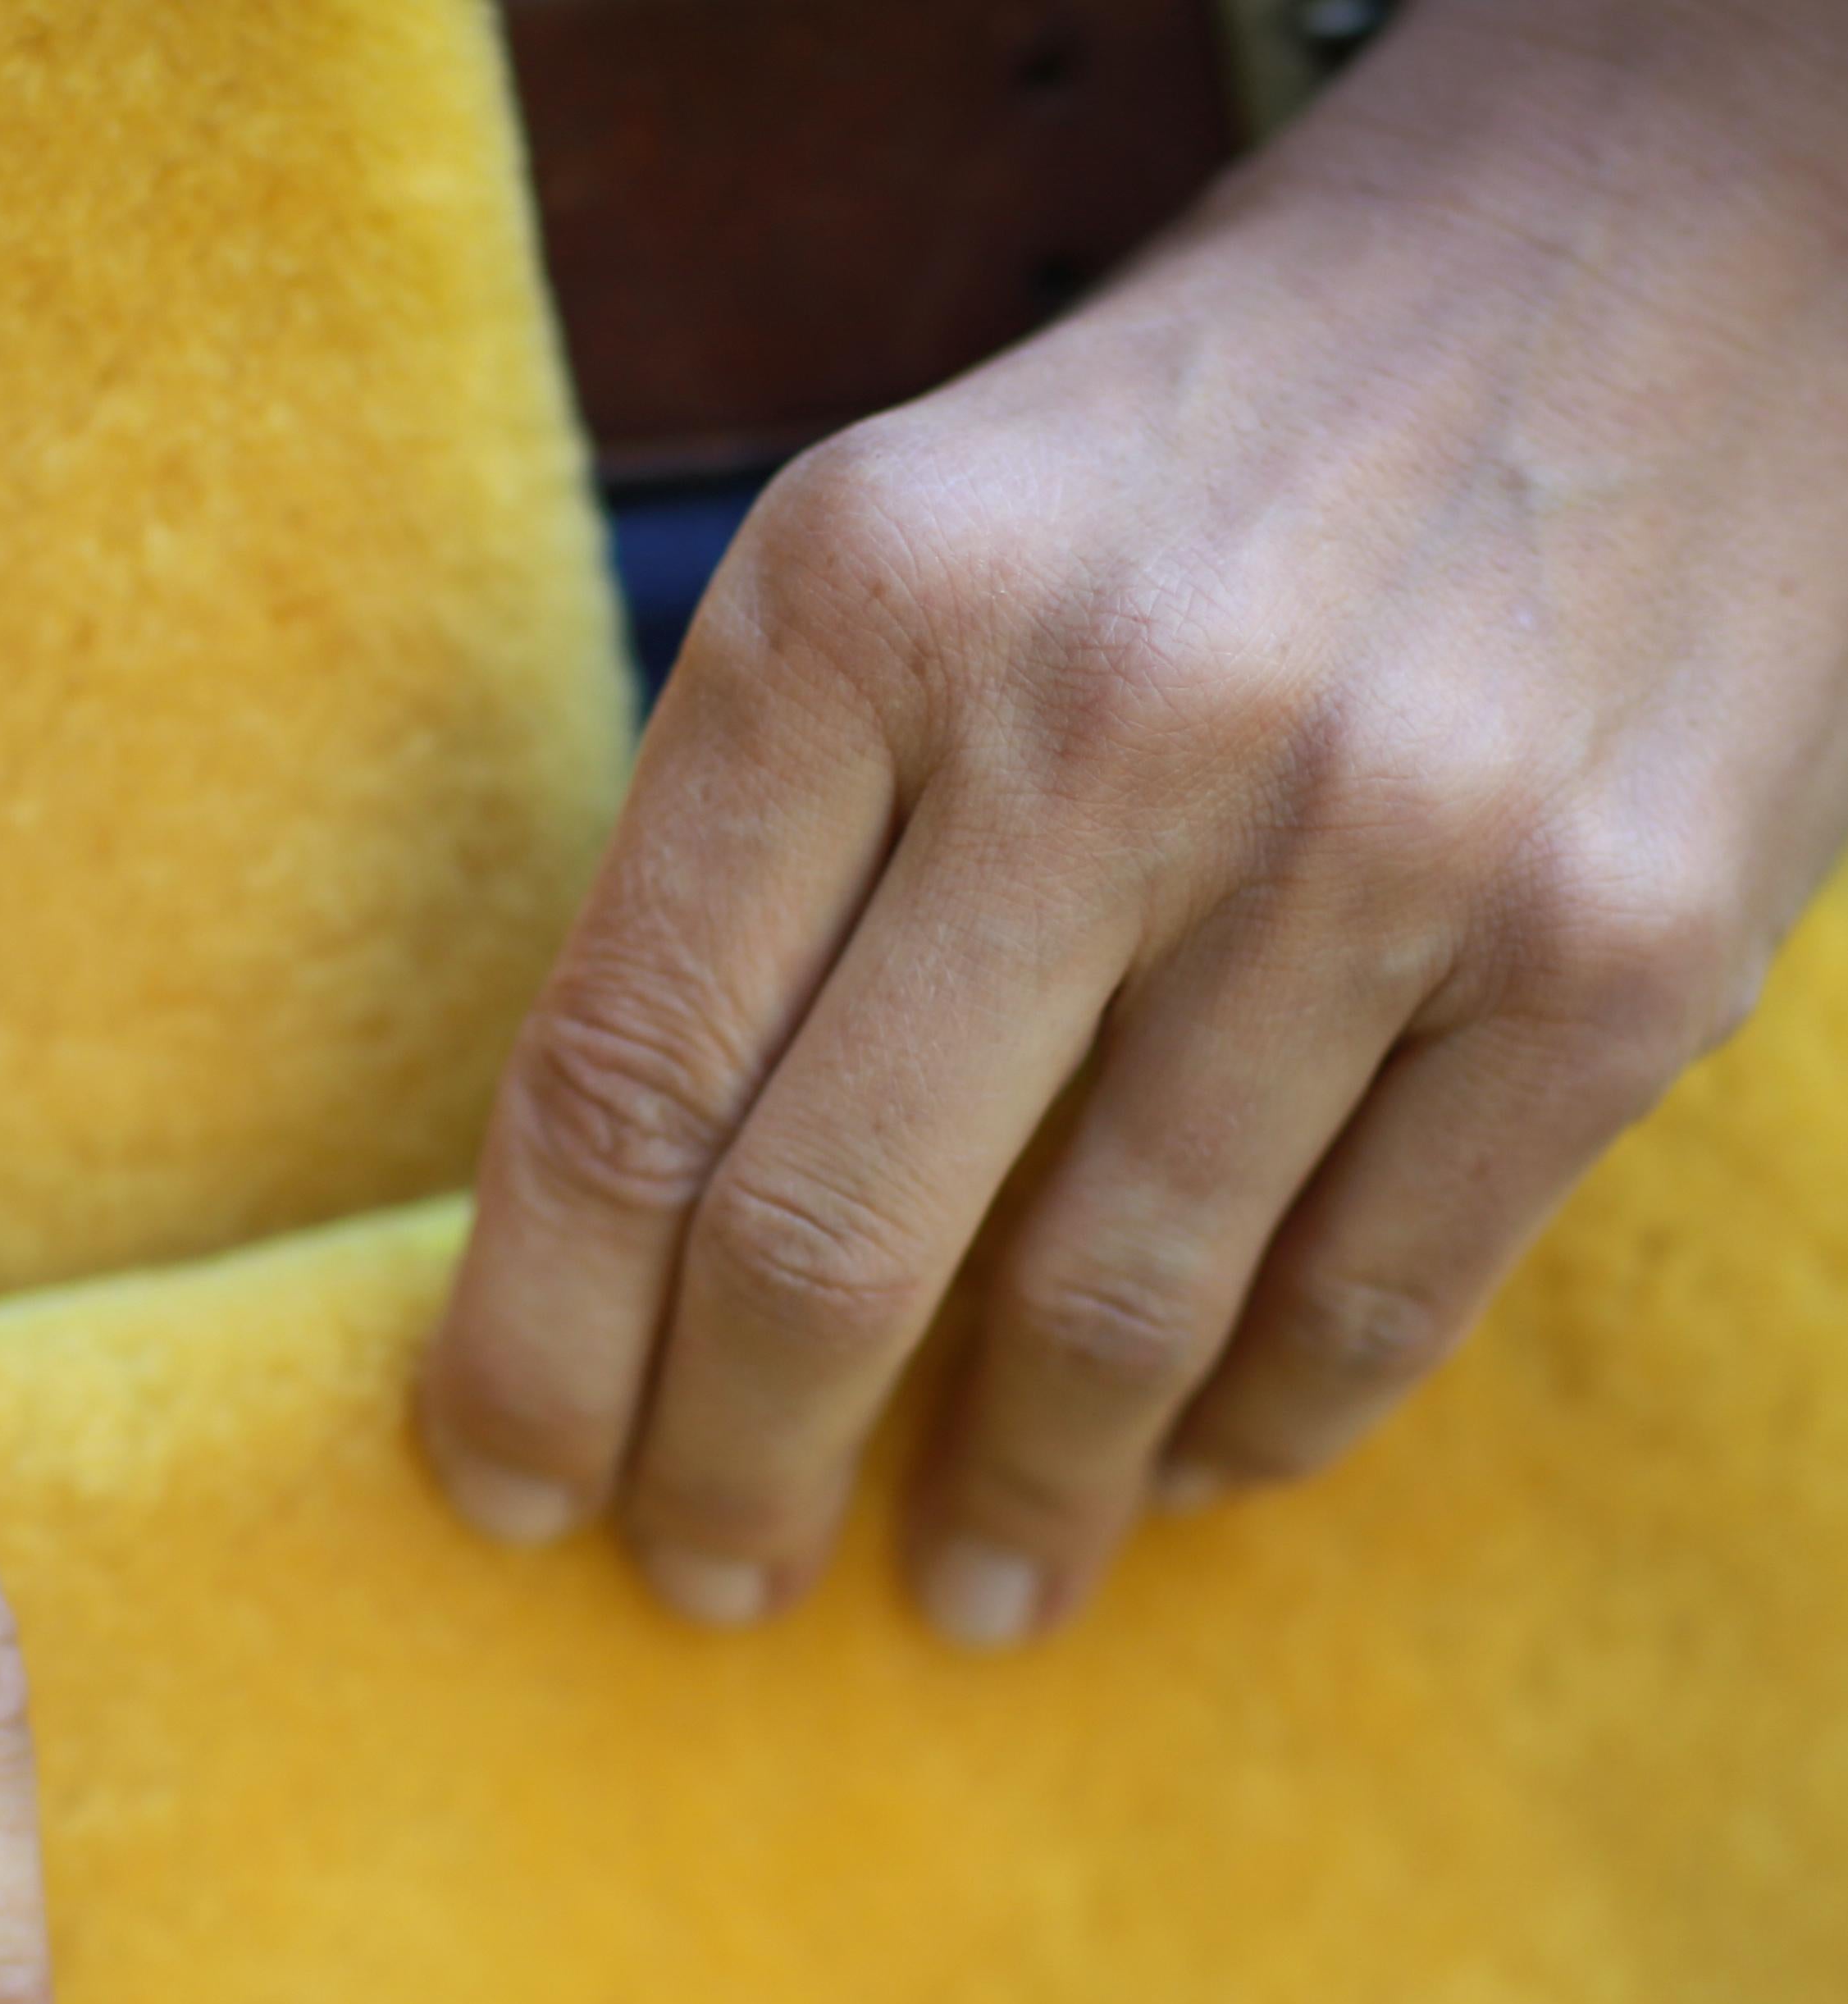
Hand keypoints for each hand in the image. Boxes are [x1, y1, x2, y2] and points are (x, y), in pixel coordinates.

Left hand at [425, 0, 1847, 1646]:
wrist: (1695, 224)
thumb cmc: (1227, 427)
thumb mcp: (917, 540)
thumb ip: (773, 839)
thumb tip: (639, 1222)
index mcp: (859, 603)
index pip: (621, 1072)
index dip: (537, 1338)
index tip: (501, 1485)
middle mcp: (1104, 719)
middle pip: (823, 1234)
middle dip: (729, 1466)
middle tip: (702, 1581)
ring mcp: (1379, 840)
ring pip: (1113, 1308)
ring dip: (1015, 1499)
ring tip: (968, 1585)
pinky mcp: (1620, 941)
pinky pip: (1378, 1292)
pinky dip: (1257, 1429)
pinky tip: (1188, 1472)